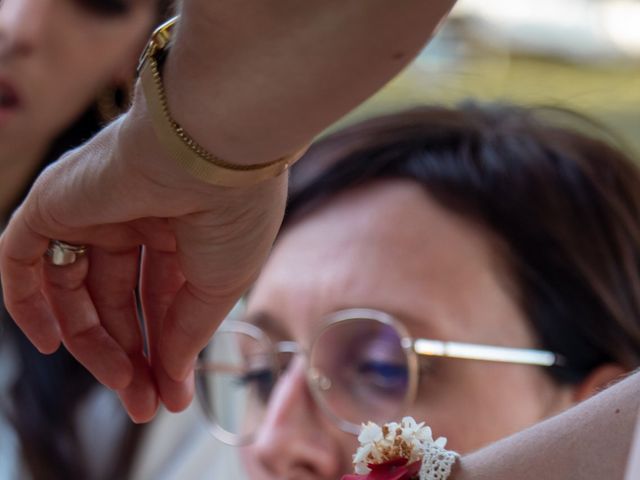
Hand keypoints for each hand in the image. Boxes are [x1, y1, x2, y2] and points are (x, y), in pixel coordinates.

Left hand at [0, 102, 287, 420]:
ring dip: (94, 342)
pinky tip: (50, 345)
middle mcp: (137, 219)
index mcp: (183, 230)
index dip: (166, 348)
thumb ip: (186, 332)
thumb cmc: (233, 212)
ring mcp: (94, 210)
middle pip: (119, 299)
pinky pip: (24, 258)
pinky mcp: (55, 201)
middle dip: (133, 354)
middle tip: (145, 403)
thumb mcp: (219, 287)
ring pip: (77, 288)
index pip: (162, 298)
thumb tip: (170, 377)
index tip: (172, 396)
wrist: (212, 149)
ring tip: (122, 385)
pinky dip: (28, 302)